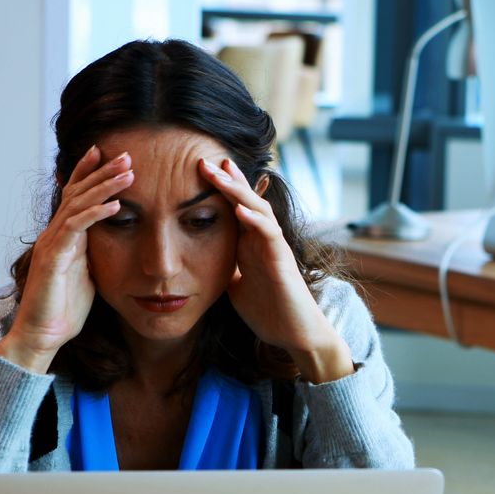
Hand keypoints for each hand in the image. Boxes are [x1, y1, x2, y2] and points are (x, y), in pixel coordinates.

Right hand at [0, 146, 133, 372]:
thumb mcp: (88, 272)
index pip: (75, 195)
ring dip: (103, 187)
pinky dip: (95, 214)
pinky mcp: (53, 258)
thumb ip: (95, 251)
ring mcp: (52, 244)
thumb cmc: (66, 307)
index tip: (108, 153)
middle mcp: (55, 234)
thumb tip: (114, 238)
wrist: (44, 335)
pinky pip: (75, 229)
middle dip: (101, 171)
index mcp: (64, 236)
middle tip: (126, 154)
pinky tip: (115, 206)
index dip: (89, 172)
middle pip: (78, 192)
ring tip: (128, 173)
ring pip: (77, 205)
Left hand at [199, 158, 352, 382]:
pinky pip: (269, 234)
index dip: (220, 189)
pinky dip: (255, 220)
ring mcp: (274, 248)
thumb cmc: (268, 311)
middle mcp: (264, 240)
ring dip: (239, 191)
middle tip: (204, 160)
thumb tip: (200, 262)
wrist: (294, 333)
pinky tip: (240, 210)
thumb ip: (224, 268)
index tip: (199, 169)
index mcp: (251, 244)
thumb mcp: (235, 286)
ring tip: (219, 174)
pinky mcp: (282, 261)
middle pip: (246, 201)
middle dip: (226, 180)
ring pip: (258, 210)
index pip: (235, 209)